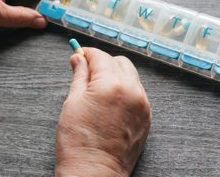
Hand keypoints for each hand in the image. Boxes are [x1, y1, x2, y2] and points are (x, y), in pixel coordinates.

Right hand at [55, 48, 150, 176]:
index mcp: (110, 85)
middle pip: (119, 61)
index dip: (87, 53)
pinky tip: (111, 99)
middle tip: (88, 72)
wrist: (94, 174)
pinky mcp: (146, 116)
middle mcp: (131, 90)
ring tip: (99, 87)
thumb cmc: (78, 141)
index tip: (79, 55)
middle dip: (103, 62)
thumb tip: (77, 57)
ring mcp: (142, 104)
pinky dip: (124, 87)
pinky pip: (137, 90)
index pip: (100, 56)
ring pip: (130, 74)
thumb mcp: (73, 102)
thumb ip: (79, 75)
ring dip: (115, 74)